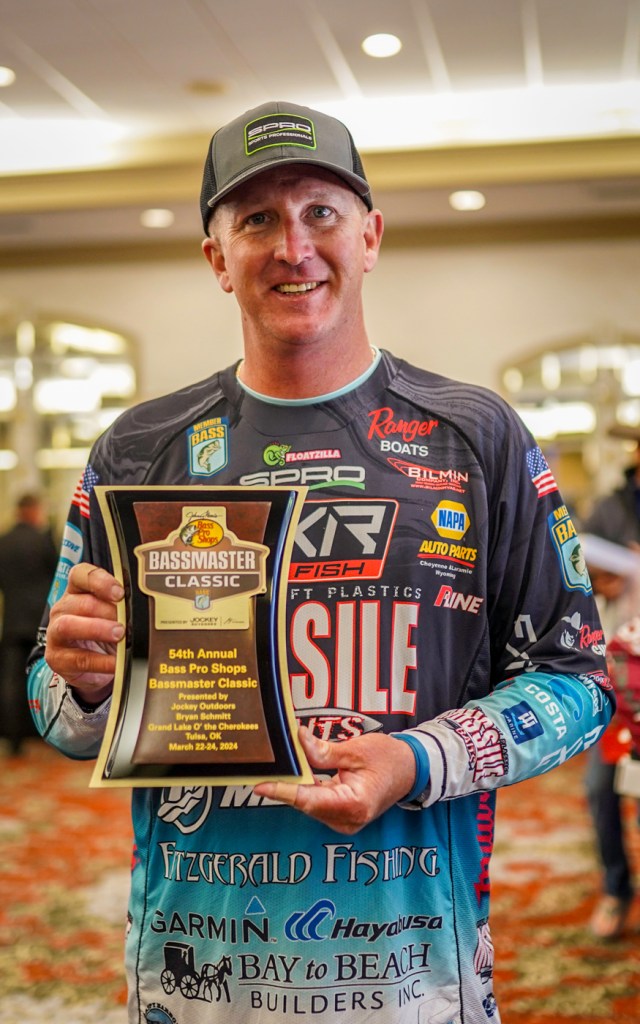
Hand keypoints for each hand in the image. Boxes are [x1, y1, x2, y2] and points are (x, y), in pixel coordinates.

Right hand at [45, 562, 124, 703]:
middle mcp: (64, 609)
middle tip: (125, 622)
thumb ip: (125, 606)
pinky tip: (115, 662)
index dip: (100, 581)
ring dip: (96, 630)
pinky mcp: (58, 659)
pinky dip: (100, 661)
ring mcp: (56, 634)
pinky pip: (78, 658)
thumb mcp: (115, 615)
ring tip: (118, 636)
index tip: (119, 593)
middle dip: (106, 611)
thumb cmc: (105, 633)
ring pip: (69, 626)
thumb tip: (146, 605)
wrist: (95, 667)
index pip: (81, 575)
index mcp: (78, 591)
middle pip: (80, 602)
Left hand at [253, 726, 417, 833]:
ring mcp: (344, 822)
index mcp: (354, 805)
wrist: (409, 770)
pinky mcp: (340, 817)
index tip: (260, 785)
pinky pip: (316, 802)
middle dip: (285, 785)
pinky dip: (305, 788)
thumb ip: (324, 751)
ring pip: (309, 803)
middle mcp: (347, 820)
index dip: (283, 791)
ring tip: (273, 770)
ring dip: (293, 786)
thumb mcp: (356, 750)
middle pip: (306, 803)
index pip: (309, 800)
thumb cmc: (388, 758)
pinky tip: (292, 775)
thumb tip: (297, 740)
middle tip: (262, 768)